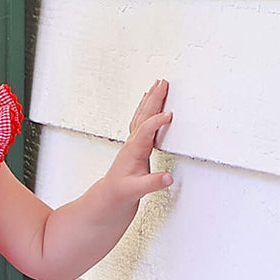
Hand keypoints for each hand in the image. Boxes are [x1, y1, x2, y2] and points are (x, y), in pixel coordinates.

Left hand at [103, 79, 173, 203]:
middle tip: (163, 83)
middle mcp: (132, 143)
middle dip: (154, 99)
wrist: (110, 196)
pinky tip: (149, 103)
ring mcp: (133, 142)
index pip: (145, 131)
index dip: (157, 122)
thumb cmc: (120, 193)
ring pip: (142, 115)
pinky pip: (141, 121)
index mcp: (133, 151)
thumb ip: (152, 184)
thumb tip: (168, 178)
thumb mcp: (135, 191)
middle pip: (143, 116)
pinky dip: (147, 109)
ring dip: (150, 100)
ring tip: (158, 85)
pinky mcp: (136, 145)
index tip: (170, 114)